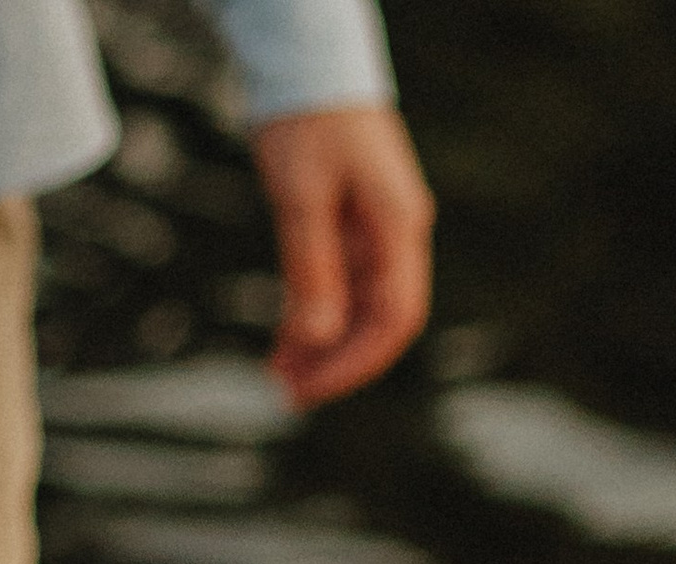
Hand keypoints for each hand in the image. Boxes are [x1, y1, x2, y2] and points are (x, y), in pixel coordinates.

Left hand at [253, 105, 434, 406]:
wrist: (306, 55)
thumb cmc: (307, 117)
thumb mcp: (302, 195)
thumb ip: (312, 269)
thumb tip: (318, 340)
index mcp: (398, 227)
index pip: (393, 319)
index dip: (356, 363)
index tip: (313, 388)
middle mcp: (395, 235)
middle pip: (376, 322)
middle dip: (334, 363)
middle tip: (287, 395)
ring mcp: (375, 231)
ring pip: (355, 308)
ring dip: (320, 346)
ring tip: (277, 377)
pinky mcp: (351, 225)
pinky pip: (338, 285)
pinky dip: (312, 315)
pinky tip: (284, 342)